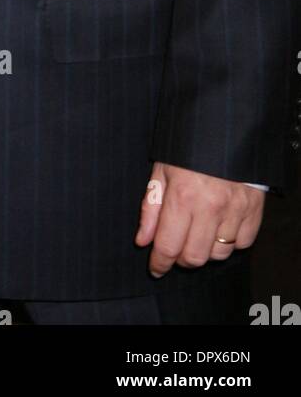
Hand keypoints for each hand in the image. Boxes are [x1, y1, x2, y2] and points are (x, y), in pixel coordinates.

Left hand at [135, 161, 264, 277]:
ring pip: (219, 254)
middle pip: (195, 257)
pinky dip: (230, 241)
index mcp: (183, 196)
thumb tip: (142, 241)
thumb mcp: (162, 170)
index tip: (156, 268)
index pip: (169, 246)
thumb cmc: (187, 148)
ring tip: (198, 232)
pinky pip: (242, 243)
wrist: (225, 128)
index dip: (160, 263)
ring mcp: (235, 210)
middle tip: (176, 247)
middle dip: (181, 259)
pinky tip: (220, 226)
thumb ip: (151, 207)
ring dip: (205, 250)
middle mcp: (210, 207)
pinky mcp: (254, 210)